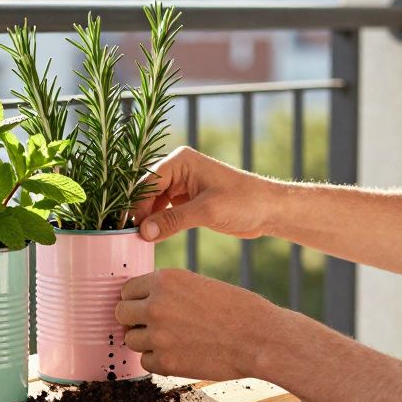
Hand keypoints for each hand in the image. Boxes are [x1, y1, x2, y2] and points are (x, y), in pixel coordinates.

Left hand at [115, 268, 283, 380]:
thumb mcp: (198, 284)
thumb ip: (168, 291)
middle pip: (121, 314)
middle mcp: (155, 305)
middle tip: (154, 325)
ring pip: (130, 340)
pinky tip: (179, 354)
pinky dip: (158, 361)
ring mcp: (158, 336)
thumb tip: (142, 302)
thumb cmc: (236, 310)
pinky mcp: (166, 363)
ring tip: (173, 340)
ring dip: (146, 342)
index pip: (127, 290)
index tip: (145, 307)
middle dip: (134, 320)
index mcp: (165, 280)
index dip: (136, 299)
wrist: (259, 338)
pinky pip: (145, 362)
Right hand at [132, 146, 271, 242]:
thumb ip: (173, 221)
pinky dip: (158, 224)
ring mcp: (181, 185)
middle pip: (147, 191)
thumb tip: (144, 233)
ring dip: (148, 220)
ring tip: (141, 240)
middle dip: (140, 213)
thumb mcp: (207, 211)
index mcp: (180, 161)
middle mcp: (178, 169)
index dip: (138, 205)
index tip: (132, 229)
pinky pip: (164, 211)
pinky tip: (153, 238)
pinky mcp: (187, 200)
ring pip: (153, 203)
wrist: (268, 210)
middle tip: (132, 237)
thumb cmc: (243, 202)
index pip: (148, 182)